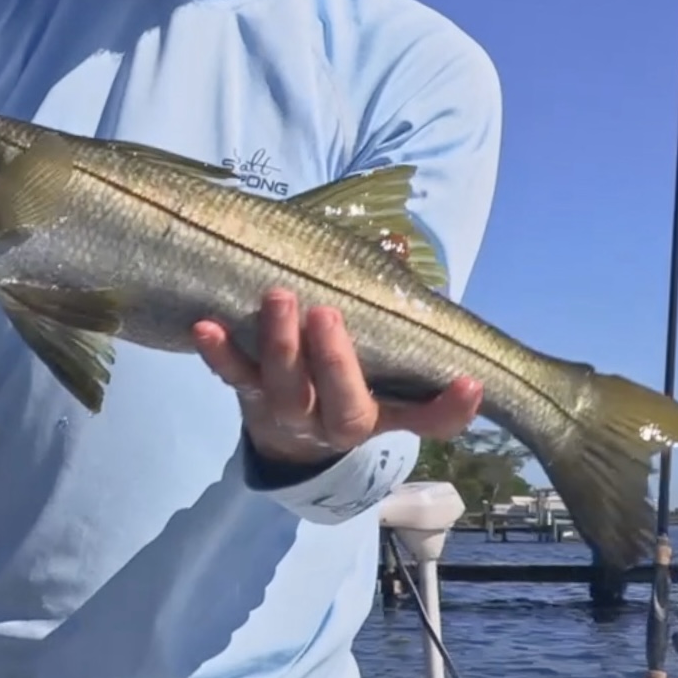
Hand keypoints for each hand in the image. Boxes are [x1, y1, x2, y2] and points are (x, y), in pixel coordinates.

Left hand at [193, 288, 483, 468]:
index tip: (472, 382)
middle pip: (343, 404)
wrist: (289, 431)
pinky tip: (205, 327)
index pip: (427, 420)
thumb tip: (395, 246)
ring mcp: (291, 413)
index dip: (450, 408)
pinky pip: (234, 379)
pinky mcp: (250, 398)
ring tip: (279, 298)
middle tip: (327, 313)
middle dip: (334, 361)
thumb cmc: (346, 375)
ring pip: (286, 390)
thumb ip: (393, 311)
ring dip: (280, 346)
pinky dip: (220, 354)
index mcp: (382, 412)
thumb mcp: (379, 356)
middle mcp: (339, 421)